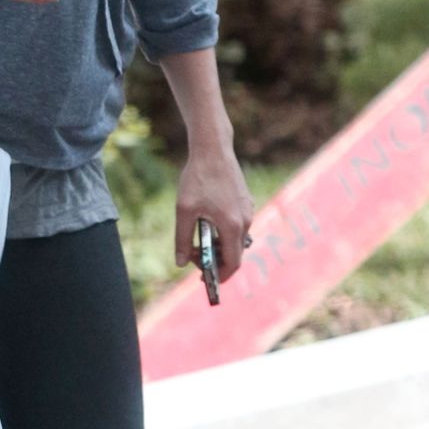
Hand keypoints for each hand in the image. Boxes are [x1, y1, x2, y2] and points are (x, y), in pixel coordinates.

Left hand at [176, 146, 254, 284]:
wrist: (213, 149)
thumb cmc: (198, 178)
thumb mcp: (184, 211)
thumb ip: (182, 239)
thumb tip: (180, 263)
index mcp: (231, 225)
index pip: (232, 263)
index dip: (220, 276)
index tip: (205, 279)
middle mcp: (245, 220)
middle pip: (234, 253)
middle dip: (215, 260)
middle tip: (192, 255)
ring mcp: (248, 211)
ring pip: (236, 240)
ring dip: (218, 246)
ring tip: (196, 239)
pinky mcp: (246, 203)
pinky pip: (237, 227)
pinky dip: (223, 233)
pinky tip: (206, 224)